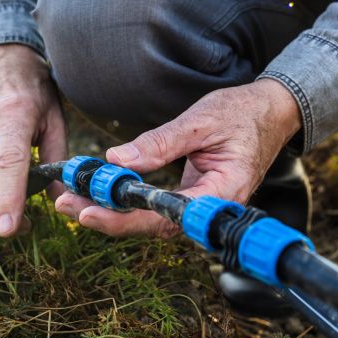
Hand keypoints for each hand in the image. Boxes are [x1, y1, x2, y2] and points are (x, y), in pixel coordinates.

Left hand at [54, 79, 301, 237]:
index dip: (125, 219)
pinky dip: (128, 200)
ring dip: (113, 210)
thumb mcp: (199, 121)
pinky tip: (101, 192)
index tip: (90, 213)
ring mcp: (202, 205)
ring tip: (72, 198)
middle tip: (67, 204)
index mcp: (222, 192)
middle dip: (108, 218)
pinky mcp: (192, 197)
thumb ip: (160, 143)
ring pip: (153, 218)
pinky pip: (158, 206)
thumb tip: (116, 160)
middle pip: (153, 225)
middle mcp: (211, 208)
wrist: (271, 112)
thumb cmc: (242, 114)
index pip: (166, 216)